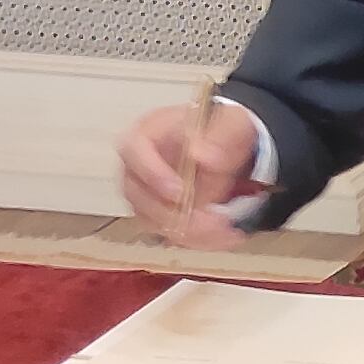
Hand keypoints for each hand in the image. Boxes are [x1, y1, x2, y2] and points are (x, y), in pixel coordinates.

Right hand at [117, 99, 265, 245]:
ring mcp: (146, 193)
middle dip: (175, 214)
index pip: (132, 150)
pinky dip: (202, 239)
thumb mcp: (231, 125)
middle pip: (137, 196)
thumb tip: (200, 156)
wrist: (227, 145)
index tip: (179, 192)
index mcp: (149, 132)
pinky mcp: (160, 214)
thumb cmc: (221, 129)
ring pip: (154, 222)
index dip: (151, 175)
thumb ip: (219, 138)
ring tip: (227, 229)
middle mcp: (140, 165)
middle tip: (213, 219)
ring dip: (192, 232)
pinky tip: (228, 235)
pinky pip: (173, 233)